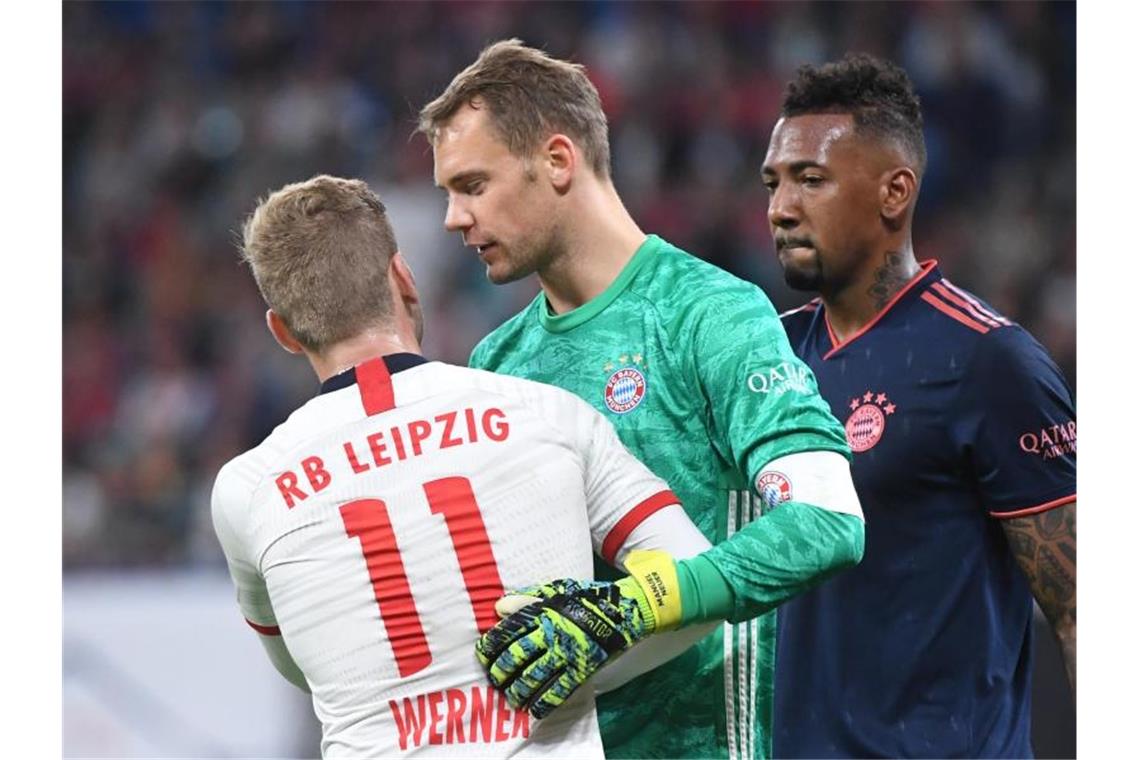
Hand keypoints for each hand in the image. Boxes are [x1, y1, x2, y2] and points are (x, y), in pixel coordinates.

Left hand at [474, 550, 681, 718]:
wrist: (625, 610)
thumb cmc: (587, 597)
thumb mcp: (556, 589)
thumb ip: (527, 597)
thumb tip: (499, 607)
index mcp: (542, 612)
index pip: (507, 631)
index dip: (490, 646)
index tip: (483, 654)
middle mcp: (551, 634)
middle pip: (516, 657)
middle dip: (500, 672)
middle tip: (495, 678)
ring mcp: (566, 653)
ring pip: (533, 678)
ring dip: (517, 691)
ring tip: (511, 697)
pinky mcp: (582, 670)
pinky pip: (558, 691)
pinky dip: (543, 703)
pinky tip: (533, 710)